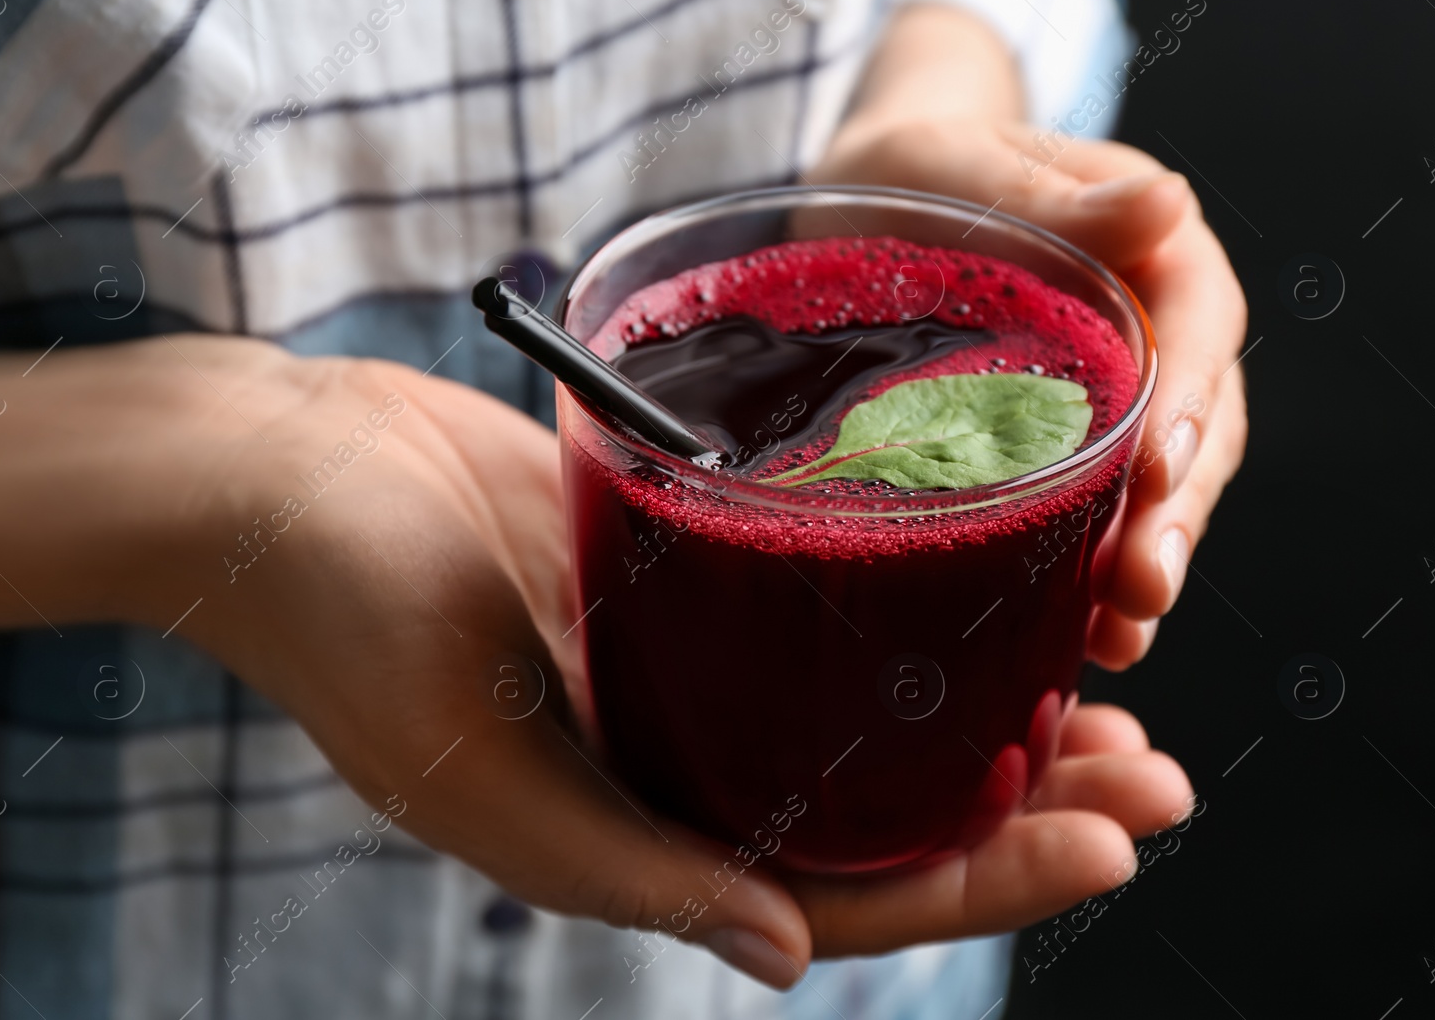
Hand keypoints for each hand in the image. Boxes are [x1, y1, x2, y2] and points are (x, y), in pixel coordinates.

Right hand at [149, 341, 1195, 987]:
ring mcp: (680, 663)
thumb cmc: (346, 620)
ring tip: (1111, 686)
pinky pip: (813, 605)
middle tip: (1159, 771)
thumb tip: (785, 958)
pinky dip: (904, 608)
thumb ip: (626, 874)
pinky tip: (984, 582)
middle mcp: (675, 759)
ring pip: (863, 709)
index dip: (987, 879)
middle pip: (880, 807)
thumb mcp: (475, 774)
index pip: (843, 890)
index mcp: (637, 836)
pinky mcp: (672, 569)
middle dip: (1027, 802)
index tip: (1117, 834)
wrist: (275, 476)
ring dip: (984, 708)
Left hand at [808, 116, 1248, 668]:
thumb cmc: (921, 167)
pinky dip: (1090, 571)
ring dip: (1143, 558)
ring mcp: (1112, 395)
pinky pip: (1097, 508)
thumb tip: (1164, 202)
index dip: (1189, 400)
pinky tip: (1079, 634)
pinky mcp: (1060, 444)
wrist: (867, 195)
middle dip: (1174, 511)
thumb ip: (1057, 195)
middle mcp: (1150, 330)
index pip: (1200, 326)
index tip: (1159, 466)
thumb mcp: (970, 162)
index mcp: (1150, 250)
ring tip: (1121, 635)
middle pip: (1195, 426)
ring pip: (1156, 484)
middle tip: (1143, 589)